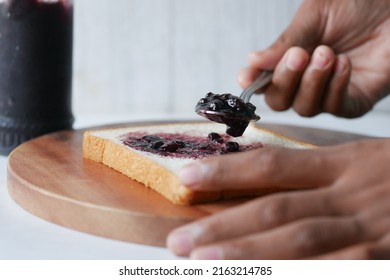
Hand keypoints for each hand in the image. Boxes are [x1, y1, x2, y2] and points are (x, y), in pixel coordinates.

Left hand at [167, 139, 389, 258]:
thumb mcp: (363, 161)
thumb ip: (315, 175)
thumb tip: (258, 185)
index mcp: (344, 165)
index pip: (273, 165)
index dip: (228, 172)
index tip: (187, 178)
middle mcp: (352, 198)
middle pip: (277, 211)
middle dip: (225, 226)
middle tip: (180, 241)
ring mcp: (369, 235)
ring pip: (300, 246)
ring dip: (251, 258)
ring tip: (203, 265)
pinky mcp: (381, 260)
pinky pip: (332, 272)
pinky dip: (294, 276)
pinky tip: (264, 278)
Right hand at [239, 0, 389, 117]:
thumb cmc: (357, 3)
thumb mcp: (315, 15)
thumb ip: (286, 41)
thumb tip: (253, 61)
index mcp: (291, 59)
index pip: (263, 81)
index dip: (252, 83)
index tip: (246, 77)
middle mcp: (306, 80)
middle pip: (279, 101)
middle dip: (284, 80)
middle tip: (298, 55)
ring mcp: (329, 93)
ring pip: (305, 108)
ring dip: (312, 82)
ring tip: (327, 53)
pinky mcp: (355, 101)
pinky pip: (336, 108)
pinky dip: (335, 88)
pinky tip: (344, 63)